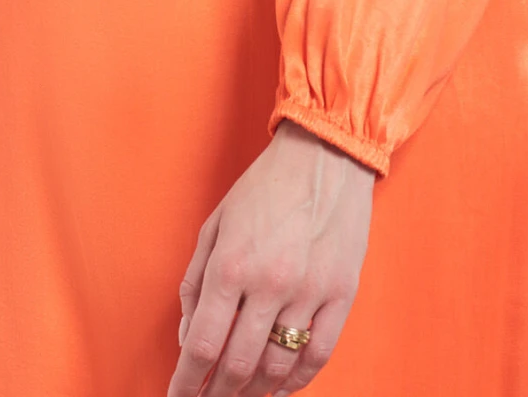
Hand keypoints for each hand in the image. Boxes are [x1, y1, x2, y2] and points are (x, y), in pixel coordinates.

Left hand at [168, 120, 373, 396]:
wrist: (324, 155)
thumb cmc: (264, 187)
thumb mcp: (215, 224)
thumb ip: (195, 281)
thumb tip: (186, 336)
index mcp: (231, 264)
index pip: (202, 344)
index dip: (186, 382)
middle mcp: (269, 283)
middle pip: (237, 365)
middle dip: (216, 395)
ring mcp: (309, 292)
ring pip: (277, 368)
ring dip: (254, 394)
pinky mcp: (341, 295)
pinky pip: (318, 356)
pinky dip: (296, 382)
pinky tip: (279, 390)